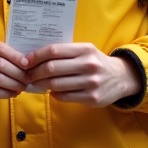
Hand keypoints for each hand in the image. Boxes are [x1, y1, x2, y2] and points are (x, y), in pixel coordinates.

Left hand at [23, 43, 141, 106]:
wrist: (121, 77)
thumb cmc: (95, 62)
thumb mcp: (85, 51)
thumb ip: (65, 53)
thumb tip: (34, 58)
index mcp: (85, 49)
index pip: (54, 51)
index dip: (36, 56)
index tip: (25, 61)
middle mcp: (89, 65)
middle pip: (52, 68)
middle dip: (35, 72)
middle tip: (27, 75)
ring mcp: (91, 82)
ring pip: (56, 84)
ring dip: (42, 84)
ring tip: (37, 83)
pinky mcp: (92, 98)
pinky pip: (65, 97)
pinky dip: (54, 94)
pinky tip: (53, 91)